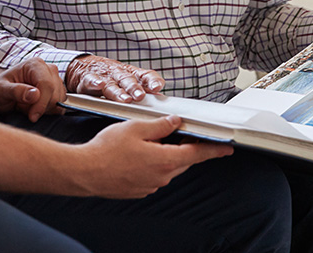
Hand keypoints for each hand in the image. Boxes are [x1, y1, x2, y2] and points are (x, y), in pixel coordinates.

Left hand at [0, 57, 65, 122]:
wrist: (0, 92)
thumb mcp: (0, 90)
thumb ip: (16, 91)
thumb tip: (35, 95)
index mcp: (35, 65)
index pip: (47, 84)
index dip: (41, 103)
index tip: (32, 116)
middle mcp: (48, 69)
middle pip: (55, 94)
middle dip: (40, 107)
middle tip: (23, 108)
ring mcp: (54, 80)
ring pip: (58, 101)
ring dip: (43, 109)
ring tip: (27, 106)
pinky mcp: (56, 91)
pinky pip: (59, 106)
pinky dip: (47, 111)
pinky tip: (34, 108)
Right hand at [66, 55, 164, 101]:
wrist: (84, 67)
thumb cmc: (110, 77)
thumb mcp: (127, 80)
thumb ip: (143, 88)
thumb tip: (160, 99)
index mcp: (130, 73)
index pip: (144, 75)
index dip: (151, 80)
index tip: (158, 87)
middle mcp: (118, 73)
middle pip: (128, 79)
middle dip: (134, 88)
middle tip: (140, 96)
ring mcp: (103, 75)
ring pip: (112, 83)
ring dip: (118, 91)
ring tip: (125, 99)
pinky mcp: (87, 78)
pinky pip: (91, 80)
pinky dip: (95, 82)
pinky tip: (99, 85)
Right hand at [74, 116, 232, 197]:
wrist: (85, 172)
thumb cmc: (107, 149)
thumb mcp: (136, 128)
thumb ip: (160, 126)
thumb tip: (176, 122)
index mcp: (164, 160)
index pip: (196, 154)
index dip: (213, 150)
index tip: (227, 148)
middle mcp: (161, 177)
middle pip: (182, 160)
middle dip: (183, 147)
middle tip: (178, 132)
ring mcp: (150, 186)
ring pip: (167, 167)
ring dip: (165, 154)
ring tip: (148, 140)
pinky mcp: (140, 190)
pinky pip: (154, 175)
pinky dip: (152, 163)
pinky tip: (137, 154)